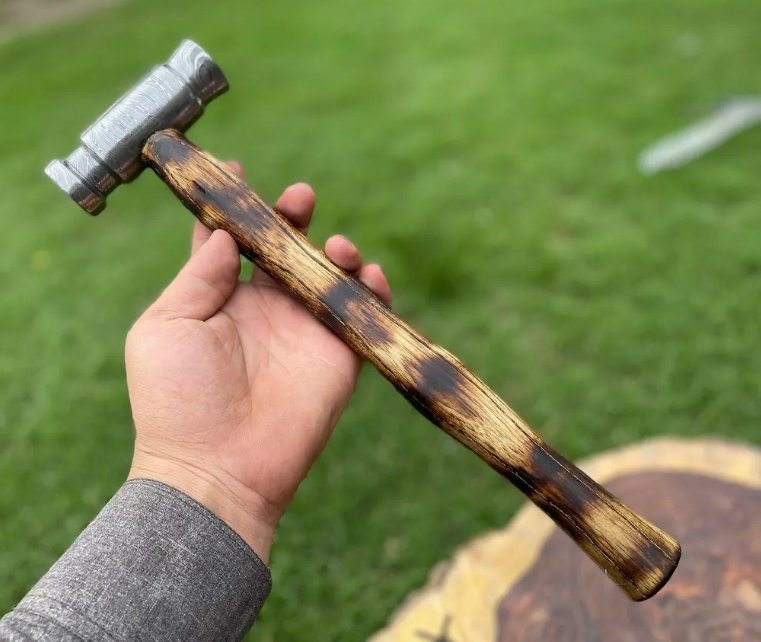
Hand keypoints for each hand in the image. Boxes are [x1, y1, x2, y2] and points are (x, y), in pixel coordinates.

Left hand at [126, 164, 391, 560]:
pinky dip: (372, 290)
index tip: (235, 170)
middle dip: (293, 217)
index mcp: (219, 300)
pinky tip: (368, 274)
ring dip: (336, 250)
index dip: (235, 207)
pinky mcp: (338, 356)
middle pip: (286, 250)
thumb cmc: (178, 400)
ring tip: (334, 247)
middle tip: (300, 198)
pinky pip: (363, 314)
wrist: (218, 469)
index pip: (230, 243)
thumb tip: (226, 234)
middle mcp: (264, 310)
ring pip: (328, 275)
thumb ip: (198, 277)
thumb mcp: (165, 327)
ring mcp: (303, 332)